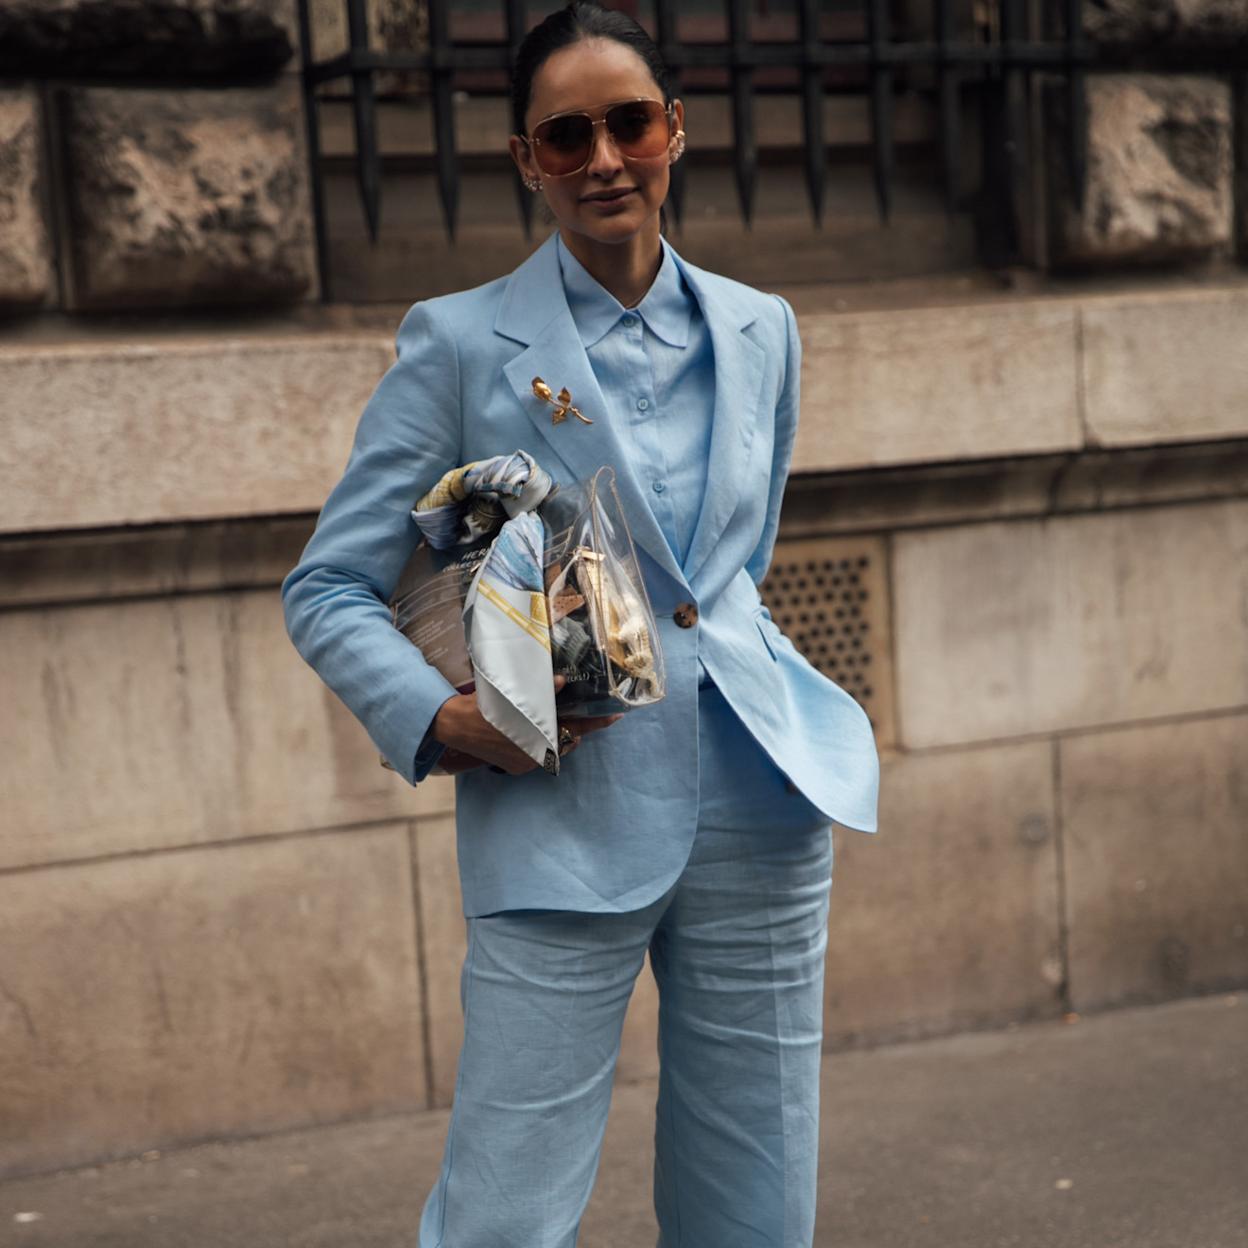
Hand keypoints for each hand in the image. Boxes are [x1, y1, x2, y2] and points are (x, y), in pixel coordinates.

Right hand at [432, 675, 621, 774]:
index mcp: (538, 738)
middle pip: (567, 741)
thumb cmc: (483, 706)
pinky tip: (539, 730)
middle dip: (577, 728)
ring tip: (564, 719)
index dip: (597, 722)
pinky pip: (538, 756)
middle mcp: (535, 757)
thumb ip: (540, 692)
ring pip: (553, 749)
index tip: (615, 716)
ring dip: (559, 735)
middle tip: (592, 714)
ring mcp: (525, 764)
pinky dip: (542, 743)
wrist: (453, 725)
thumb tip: (561, 682)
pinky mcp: (515, 768)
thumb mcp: (513, 694)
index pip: (577, 729)